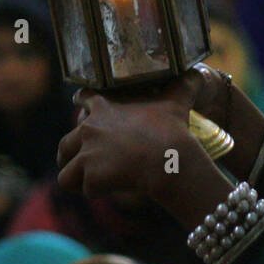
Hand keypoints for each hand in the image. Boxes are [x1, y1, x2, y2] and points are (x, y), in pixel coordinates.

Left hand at [58, 71, 237, 229]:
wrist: (166, 157)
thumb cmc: (172, 127)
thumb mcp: (178, 100)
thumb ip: (186, 84)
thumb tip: (199, 72)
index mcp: (104, 107)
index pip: (82, 98)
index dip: (80, 103)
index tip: (78, 106)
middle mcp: (89, 129)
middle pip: (65, 143)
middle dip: (69, 154)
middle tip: (80, 162)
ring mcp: (87, 153)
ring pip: (65, 172)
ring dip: (75, 178)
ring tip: (85, 183)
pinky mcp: (89, 176)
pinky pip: (83, 188)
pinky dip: (92, 191)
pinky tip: (105, 191)